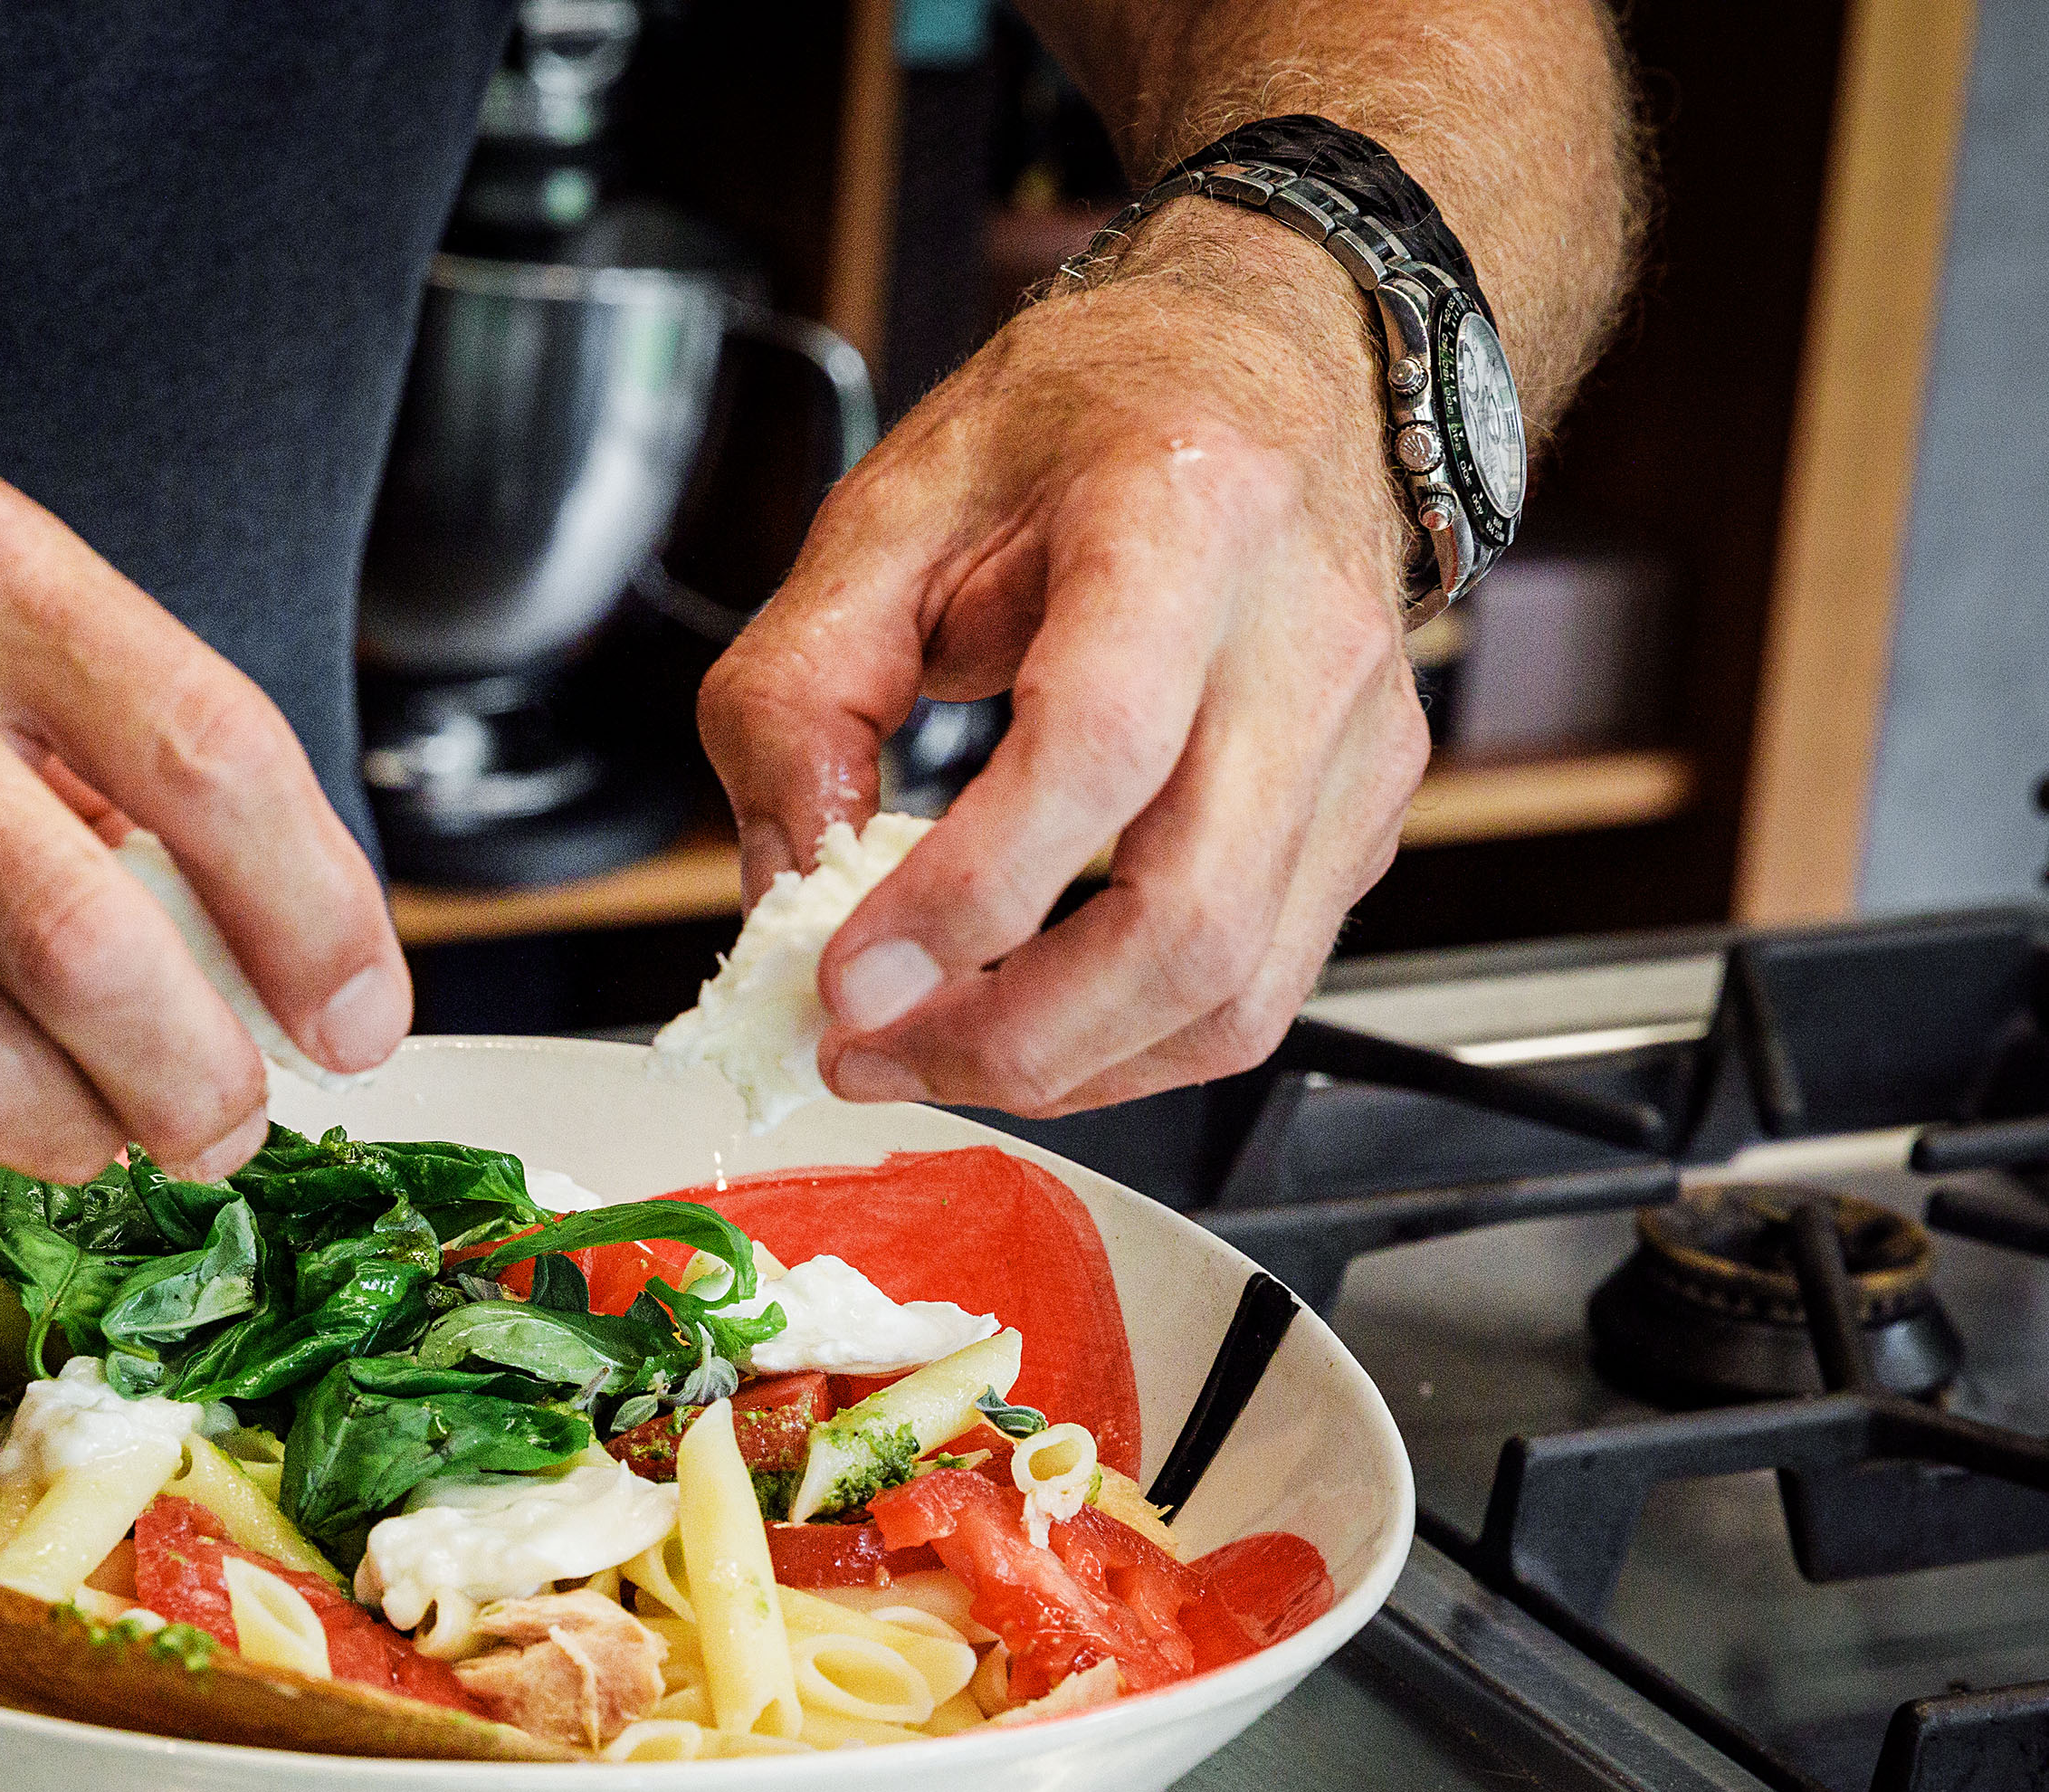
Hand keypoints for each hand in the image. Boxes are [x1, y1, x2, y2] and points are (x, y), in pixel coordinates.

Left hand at [698, 205, 1431, 1116]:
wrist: (1280, 362)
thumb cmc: (1092, 422)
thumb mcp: (890, 509)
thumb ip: (797, 691)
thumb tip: (783, 888)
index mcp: (1185, 517)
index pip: (1097, 747)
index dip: (966, 894)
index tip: (848, 975)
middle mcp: (1304, 638)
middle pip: (1189, 919)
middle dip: (1009, 1035)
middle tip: (868, 1050)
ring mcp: (1358, 743)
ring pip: (1236, 993)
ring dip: (1064, 1069)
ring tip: (926, 1053)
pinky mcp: (1367, 819)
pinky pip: (1256, 993)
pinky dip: (1126, 1048)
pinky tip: (1025, 1023)